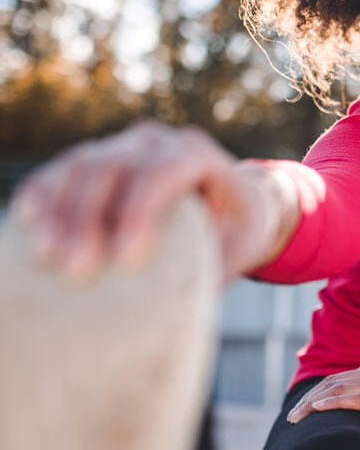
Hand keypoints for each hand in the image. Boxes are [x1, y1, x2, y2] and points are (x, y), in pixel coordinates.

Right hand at [10, 121, 296, 281]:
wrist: (232, 200)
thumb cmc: (237, 229)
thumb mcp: (240, 248)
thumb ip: (215, 267)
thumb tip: (181, 308)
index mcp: (199, 155)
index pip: (164, 173)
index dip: (141, 211)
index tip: (127, 259)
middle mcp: (158, 142)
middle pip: (114, 166)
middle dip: (89, 216)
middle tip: (76, 270)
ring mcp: (123, 145)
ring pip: (81, 164)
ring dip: (59, 209)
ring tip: (46, 257)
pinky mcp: (96, 158)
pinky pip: (61, 169)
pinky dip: (43, 193)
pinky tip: (28, 222)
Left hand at [286, 359, 359, 449]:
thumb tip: (351, 402)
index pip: (339, 378)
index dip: (317, 391)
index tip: (302, 409)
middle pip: (335, 381)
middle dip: (309, 398)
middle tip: (293, 417)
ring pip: (340, 389)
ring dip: (313, 402)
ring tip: (297, 416)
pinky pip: (356, 399)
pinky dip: (333, 401)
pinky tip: (318, 408)